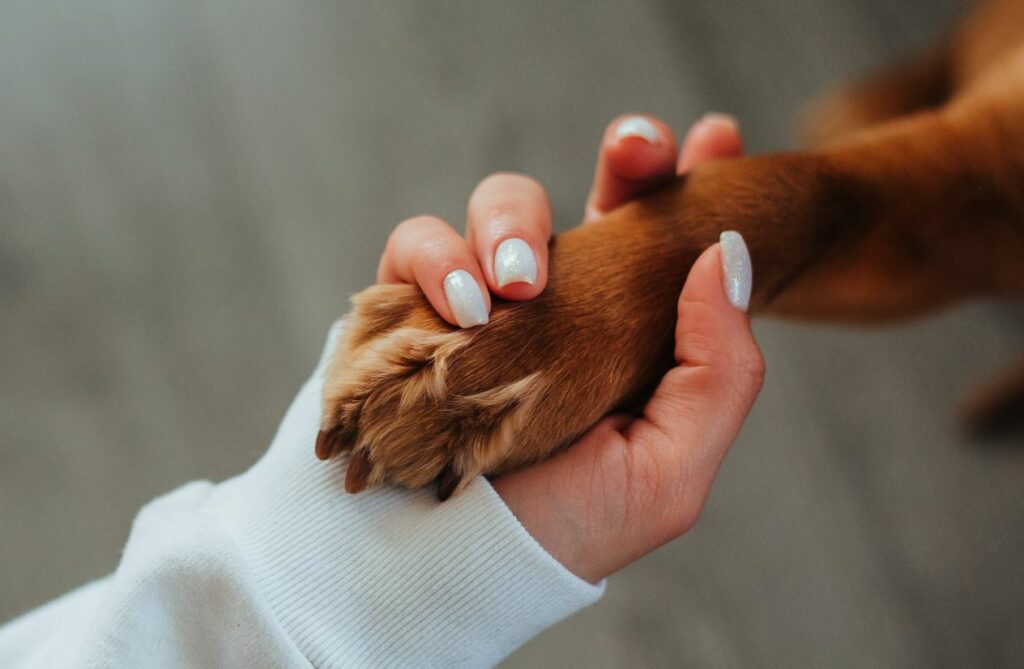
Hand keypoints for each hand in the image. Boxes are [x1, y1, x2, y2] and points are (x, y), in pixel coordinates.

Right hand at [377, 113, 761, 581]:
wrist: (445, 570)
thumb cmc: (560, 527)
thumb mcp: (668, 471)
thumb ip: (717, 371)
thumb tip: (726, 254)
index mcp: (626, 333)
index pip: (665, 241)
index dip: (690, 181)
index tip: (717, 136)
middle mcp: (559, 305)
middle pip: (594, 195)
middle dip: (625, 158)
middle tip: (637, 148)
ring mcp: (484, 299)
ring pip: (501, 203)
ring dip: (511, 221)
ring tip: (513, 285)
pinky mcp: (411, 305)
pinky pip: (417, 243)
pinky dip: (435, 260)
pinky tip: (461, 307)